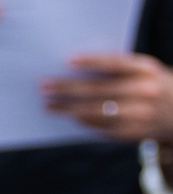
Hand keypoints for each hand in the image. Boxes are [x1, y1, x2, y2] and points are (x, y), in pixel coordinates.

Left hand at [47, 52, 172, 142]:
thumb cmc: (150, 84)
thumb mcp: (143, 71)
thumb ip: (117, 68)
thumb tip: (72, 69)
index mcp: (146, 70)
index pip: (116, 63)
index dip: (92, 61)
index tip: (67, 60)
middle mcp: (145, 91)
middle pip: (99, 90)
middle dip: (67, 89)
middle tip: (43, 86)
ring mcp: (141, 114)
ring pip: (97, 112)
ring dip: (68, 109)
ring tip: (48, 106)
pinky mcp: (134, 132)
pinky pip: (102, 127)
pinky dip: (83, 121)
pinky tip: (69, 117)